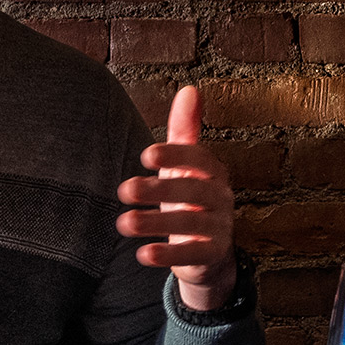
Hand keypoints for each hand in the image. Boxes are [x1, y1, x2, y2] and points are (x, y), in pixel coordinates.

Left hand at [116, 85, 237, 311]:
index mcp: (213, 172)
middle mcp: (221, 198)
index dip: (175, 155)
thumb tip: (190, 89)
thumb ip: (185, 129)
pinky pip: (192, 255)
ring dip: (154, 223)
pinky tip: (143, 254)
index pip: (199, 159)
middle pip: (191, 192)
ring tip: (123, 223)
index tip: (146, 155)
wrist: (208, 250)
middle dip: (157, 191)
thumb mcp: (185, 165)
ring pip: (189, 224)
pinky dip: (168, 256)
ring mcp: (219, 228)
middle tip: (123, 190)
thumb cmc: (189, 197)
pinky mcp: (212, 255)